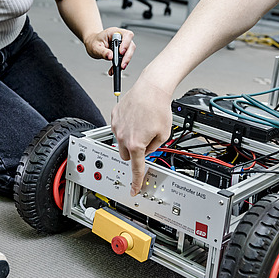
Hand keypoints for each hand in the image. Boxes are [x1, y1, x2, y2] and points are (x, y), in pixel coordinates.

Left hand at [83, 27, 135, 73]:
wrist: (92, 44)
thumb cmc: (94, 42)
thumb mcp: (95, 47)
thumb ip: (103, 51)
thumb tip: (110, 56)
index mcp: (114, 32)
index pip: (127, 35)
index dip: (126, 43)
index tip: (121, 52)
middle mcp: (120, 38)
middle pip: (130, 45)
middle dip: (127, 56)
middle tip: (122, 65)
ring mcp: (122, 45)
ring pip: (129, 53)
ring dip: (124, 62)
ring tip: (116, 68)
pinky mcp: (121, 52)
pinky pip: (123, 59)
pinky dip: (119, 65)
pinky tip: (113, 69)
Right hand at [111, 75, 172, 195]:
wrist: (151, 88)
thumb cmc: (158, 107)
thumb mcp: (164, 135)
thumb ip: (154, 148)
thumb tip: (147, 151)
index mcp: (136, 144)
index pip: (136, 168)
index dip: (136, 181)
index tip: (134, 189)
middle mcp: (123, 137)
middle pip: (126, 156)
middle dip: (135, 153)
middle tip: (145, 142)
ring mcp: (116, 126)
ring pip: (121, 142)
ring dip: (130, 139)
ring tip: (142, 125)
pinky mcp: (114, 116)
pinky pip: (118, 128)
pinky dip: (126, 127)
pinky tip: (136, 118)